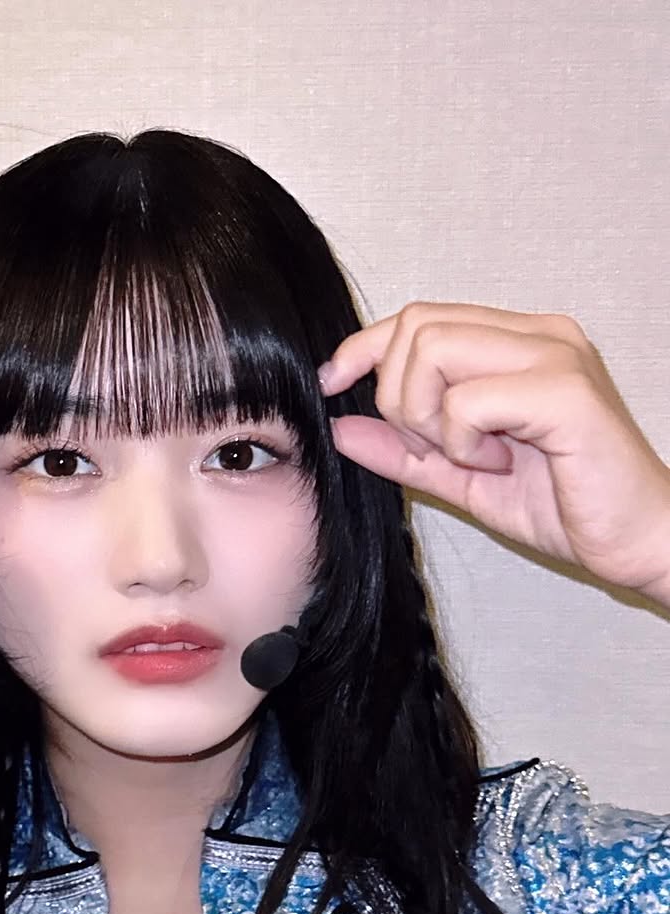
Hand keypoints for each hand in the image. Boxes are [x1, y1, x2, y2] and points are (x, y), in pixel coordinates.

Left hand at [317, 302, 669, 603]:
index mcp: (518, 343)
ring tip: (474, 457)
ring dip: (430, 418)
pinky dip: (463, 441)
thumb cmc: (565, 507)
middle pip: (417, 326)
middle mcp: (539, 334)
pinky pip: (469, 400)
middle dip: (400, 397)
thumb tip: (341, 426)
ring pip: (434, 351)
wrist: (635, 542)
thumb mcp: (462, 477)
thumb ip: (405, 450)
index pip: (419, 317)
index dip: (364, 348)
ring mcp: (556, 355)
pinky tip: (499, 465)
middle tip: (437, 448)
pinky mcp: (566, 391)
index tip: (332, 386)